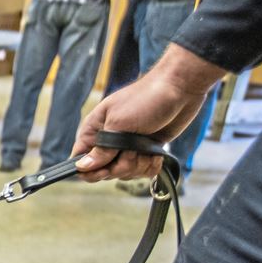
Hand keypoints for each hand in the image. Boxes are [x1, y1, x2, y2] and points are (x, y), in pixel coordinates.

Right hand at [73, 46, 215, 182]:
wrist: (180, 89)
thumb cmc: (146, 98)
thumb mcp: (119, 123)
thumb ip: (102, 149)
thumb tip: (81, 167)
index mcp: (94, 132)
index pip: (80, 160)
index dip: (90, 170)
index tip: (106, 168)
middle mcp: (108, 142)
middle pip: (103, 171)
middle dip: (121, 166)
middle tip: (133, 151)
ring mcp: (127, 149)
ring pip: (124, 174)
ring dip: (138, 166)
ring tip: (147, 148)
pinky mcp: (145, 152)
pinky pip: (141, 173)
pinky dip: (150, 167)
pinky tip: (156, 154)